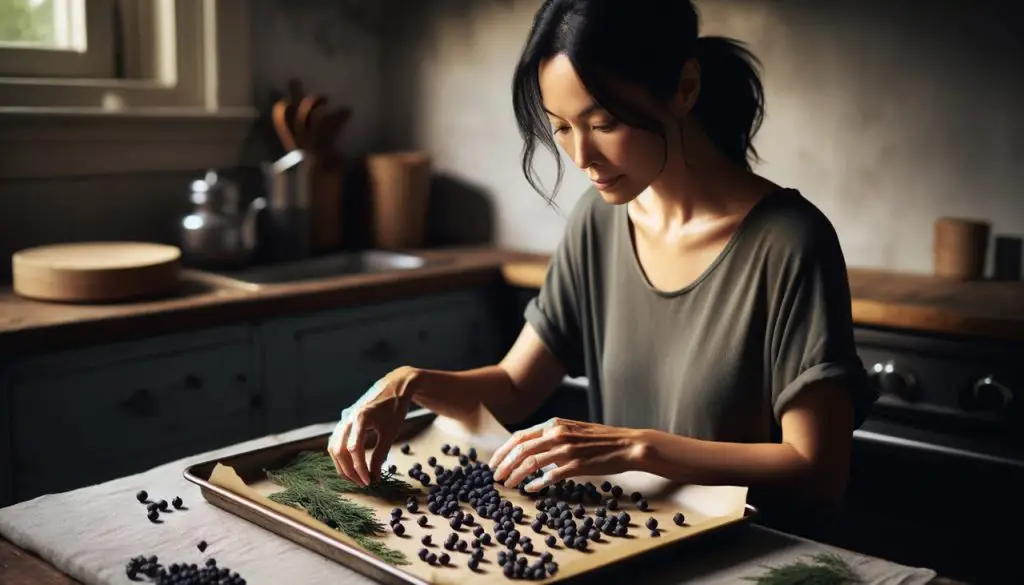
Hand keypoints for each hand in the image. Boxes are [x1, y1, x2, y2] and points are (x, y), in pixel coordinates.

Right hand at [327, 366, 418, 486]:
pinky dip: (340, 455)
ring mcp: (343, 418)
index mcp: (360, 418)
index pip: (354, 450)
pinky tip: (349, 464)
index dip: (360, 468)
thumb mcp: (390, 432)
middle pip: (339, 451)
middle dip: (349, 470)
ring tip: (355, 477)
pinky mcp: (344, 420)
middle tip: (362, 483)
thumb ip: (380, 454)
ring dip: (342, 465)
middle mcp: (347, 418)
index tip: (369, 482)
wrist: (394, 385)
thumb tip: (374, 476)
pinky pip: (335, 441)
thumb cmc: (395, 407)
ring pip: (333, 447)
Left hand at [488, 418, 648, 491]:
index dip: (503, 451)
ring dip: (516, 475)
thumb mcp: (572, 430)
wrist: (627, 445)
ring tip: (508, 484)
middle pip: (520, 450)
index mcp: (554, 424)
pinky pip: (550, 476)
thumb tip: (532, 451)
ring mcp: (566, 449)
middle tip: (496, 477)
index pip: (519, 437)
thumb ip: (551, 437)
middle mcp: (557, 434)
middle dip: (504, 464)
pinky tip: (531, 489)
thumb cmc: (600, 439)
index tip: (494, 463)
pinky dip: (537, 483)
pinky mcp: (576, 465)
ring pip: (531, 463)